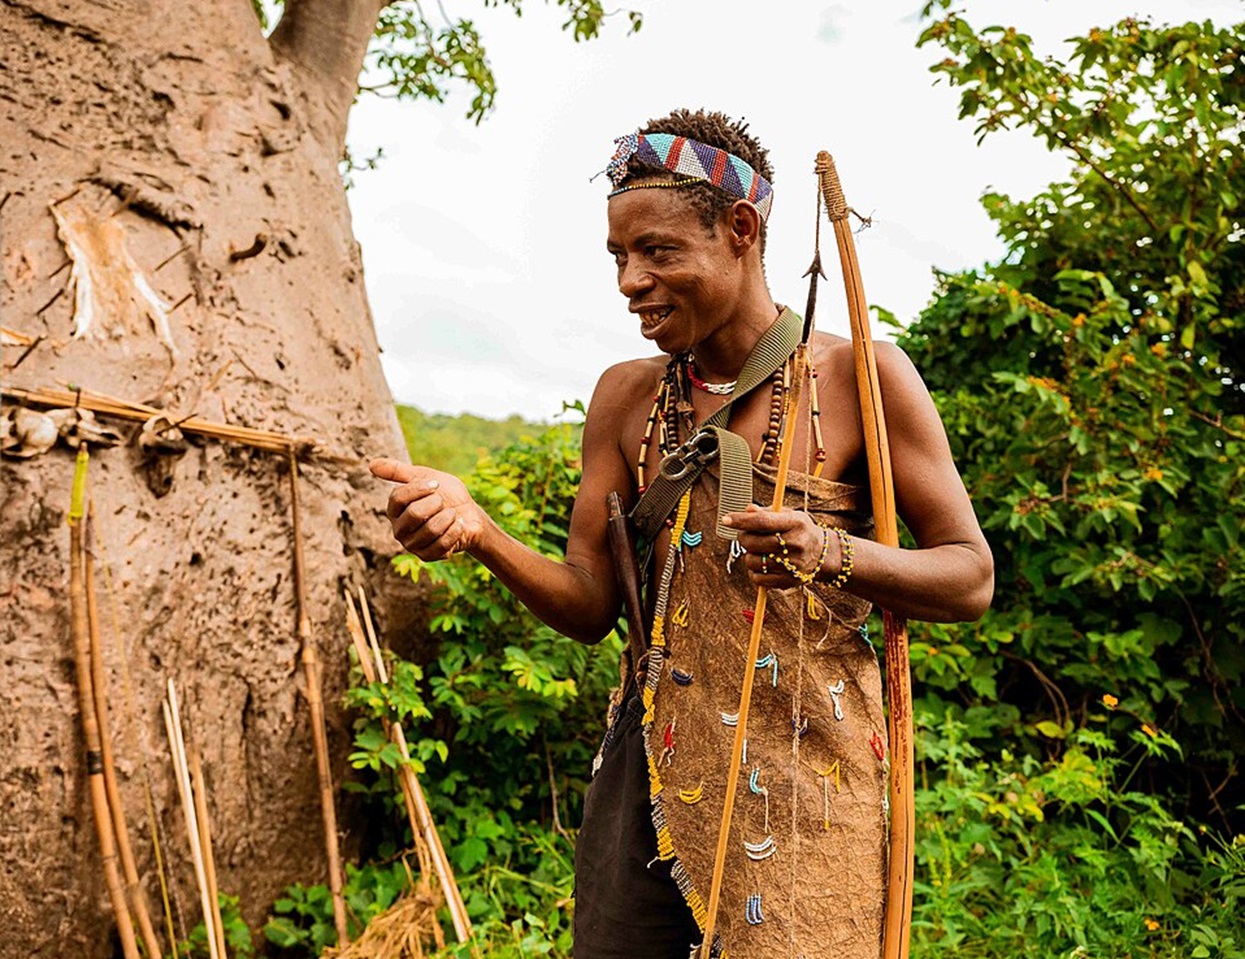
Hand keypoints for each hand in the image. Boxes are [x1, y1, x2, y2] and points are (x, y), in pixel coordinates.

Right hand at [369, 458, 488, 560]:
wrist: (470, 515)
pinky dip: (455, 530)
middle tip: (443, 503)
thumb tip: (371, 464)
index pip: (398, 497)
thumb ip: (399, 471)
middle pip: (415, 514)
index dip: (420, 489)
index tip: (436, 484)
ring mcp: (411, 544)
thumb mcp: (425, 476)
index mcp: (394, 508)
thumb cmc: (447, 495)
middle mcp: (399, 528)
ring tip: (452, 514)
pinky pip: (442, 544)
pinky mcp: (426, 556)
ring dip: (448, 517)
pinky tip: (458, 525)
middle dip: (437, 504)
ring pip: (431, 529)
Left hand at [721, 505, 832, 587]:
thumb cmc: (799, 530)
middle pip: (754, 543)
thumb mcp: (788, 515)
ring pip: (752, 561)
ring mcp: (792, 565)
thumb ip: (766, 512)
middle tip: (747, 536)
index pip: (762, 522)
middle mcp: (795, 544)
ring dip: (749, 555)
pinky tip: (762, 565)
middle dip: (743, 538)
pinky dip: (754, 572)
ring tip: (758, 551)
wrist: (823, 555)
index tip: (725, 519)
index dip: (741, 520)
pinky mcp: (788, 581)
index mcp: (795, 523)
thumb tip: (747, 510)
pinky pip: (757, 579)